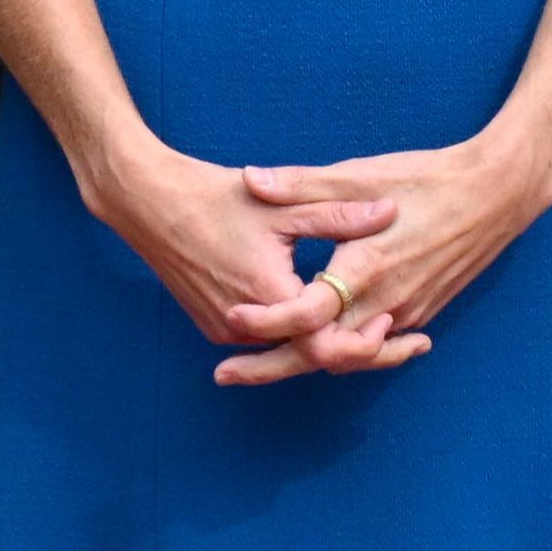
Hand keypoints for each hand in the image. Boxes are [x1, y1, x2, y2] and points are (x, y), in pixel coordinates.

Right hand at [60, 137, 374, 379]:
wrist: (146, 201)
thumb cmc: (213, 196)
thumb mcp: (281, 203)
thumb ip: (337, 215)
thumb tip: (390, 212)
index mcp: (268, 295)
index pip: (328, 343)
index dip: (366, 341)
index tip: (393, 324)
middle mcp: (245, 324)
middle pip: (314, 355)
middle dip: (360, 348)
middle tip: (405, 341)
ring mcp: (225, 328)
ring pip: (289, 350)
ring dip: (329, 341)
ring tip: (376, 329)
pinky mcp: (214, 324)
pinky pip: (265, 340)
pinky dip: (296, 333)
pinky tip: (325, 317)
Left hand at [216, 132, 551, 384]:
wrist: (497, 195)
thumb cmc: (427, 179)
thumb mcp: (361, 174)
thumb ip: (302, 184)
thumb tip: (249, 179)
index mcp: (367, 265)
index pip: (309, 313)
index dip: (267, 320)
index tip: (231, 316)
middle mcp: (387, 300)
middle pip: (321, 353)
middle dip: (269, 366)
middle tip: (223, 373)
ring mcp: (406, 312)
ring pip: (347, 355)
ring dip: (303, 362)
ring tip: (257, 365)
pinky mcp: (420, 313)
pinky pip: (372, 346)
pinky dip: (340, 351)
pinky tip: (313, 347)